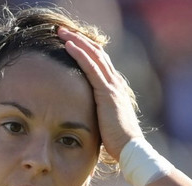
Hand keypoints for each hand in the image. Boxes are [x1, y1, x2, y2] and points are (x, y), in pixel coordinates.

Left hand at [58, 27, 143, 160]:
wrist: (129, 148)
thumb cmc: (117, 141)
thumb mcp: (105, 122)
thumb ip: (96, 113)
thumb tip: (84, 117)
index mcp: (115, 89)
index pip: (101, 62)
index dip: (87, 50)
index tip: (72, 42)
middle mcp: (115, 83)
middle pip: (97, 53)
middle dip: (80, 40)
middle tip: (64, 31)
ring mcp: (112, 86)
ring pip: (93, 55)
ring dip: (77, 41)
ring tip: (62, 32)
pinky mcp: (106, 92)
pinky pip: (91, 67)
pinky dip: (79, 54)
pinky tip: (68, 45)